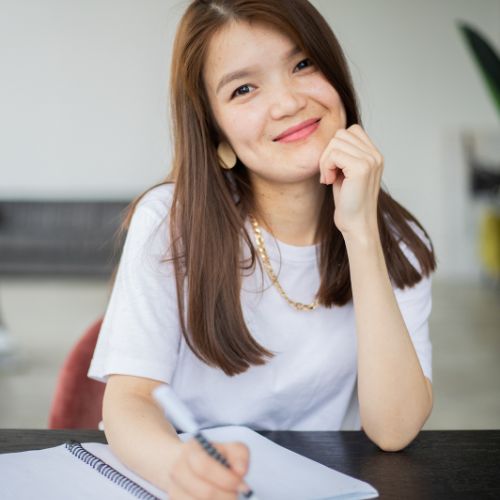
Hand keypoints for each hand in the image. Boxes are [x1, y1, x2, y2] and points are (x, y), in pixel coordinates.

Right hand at [167, 439, 249, 498]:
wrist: (185, 463)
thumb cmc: (211, 457)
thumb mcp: (229, 449)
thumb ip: (239, 455)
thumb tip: (241, 471)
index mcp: (192, 450)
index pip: (205, 466)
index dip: (226, 479)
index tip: (241, 484)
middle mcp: (179, 469)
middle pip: (204, 492)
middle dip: (227, 496)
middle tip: (236, 495)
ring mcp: (174, 489)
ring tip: (225, 496)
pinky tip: (216, 499)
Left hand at [319, 124, 383, 238]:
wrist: (356, 224)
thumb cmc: (348, 202)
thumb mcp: (345, 173)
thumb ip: (342, 155)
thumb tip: (329, 140)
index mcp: (374, 155)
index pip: (351, 131)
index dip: (335, 146)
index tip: (333, 168)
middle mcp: (376, 155)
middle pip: (341, 134)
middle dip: (327, 153)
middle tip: (328, 174)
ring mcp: (371, 160)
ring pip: (336, 142)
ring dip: (325, 160)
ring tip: (329, 178)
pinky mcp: (362, 168)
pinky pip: (334, 154)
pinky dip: (326, 167)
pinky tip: (329, 182)